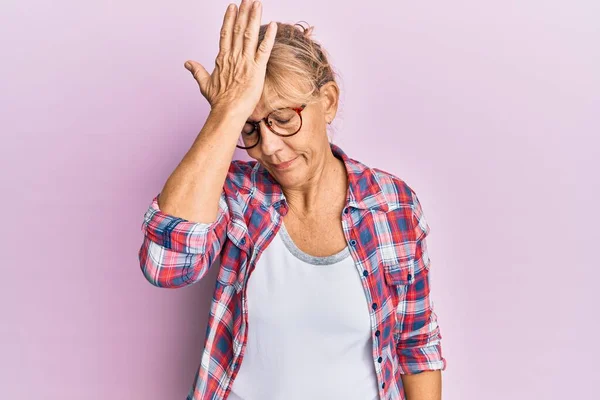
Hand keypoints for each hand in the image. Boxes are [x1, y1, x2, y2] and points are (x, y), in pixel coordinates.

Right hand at [183, 0, 276, 116]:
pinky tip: (274, 25)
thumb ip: (197, 71)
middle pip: (238, 29)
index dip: (230, 19)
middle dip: (243, 12)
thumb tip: (187, 63)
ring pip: (250, 34)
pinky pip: (264, 50)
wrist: (227, 112)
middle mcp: (234, 56)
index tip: (232, 7)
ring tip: (257, 4)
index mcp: (223, 58)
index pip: (226, 33)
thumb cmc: (218, 101)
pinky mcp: (257, 69)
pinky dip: (269, 38)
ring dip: (254, 18)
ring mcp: (245, 62)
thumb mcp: (205, 84)